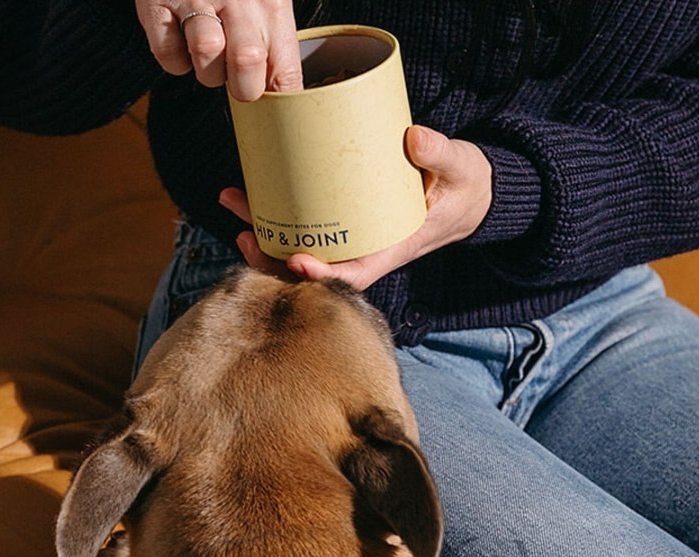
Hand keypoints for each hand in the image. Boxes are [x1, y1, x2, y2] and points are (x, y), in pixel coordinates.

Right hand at [135, 0, 302, 100]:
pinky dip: (173, 57)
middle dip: (241, 86)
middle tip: (235, 76)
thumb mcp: (265, 3)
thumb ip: (276, 48)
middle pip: (248, 63)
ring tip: (208, 52)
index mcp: (273, 5)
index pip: (286, 73)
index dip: (278, 104)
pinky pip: (167, 54)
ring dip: (206, 70)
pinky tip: (180, 37)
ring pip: (206, 55)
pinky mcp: (159, 4)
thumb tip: (282, 99)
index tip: (271, 115)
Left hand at [219, 126, 493, 287]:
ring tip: (234, 204)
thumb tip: (414, 138)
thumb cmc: (461, 186)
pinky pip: (301, 229)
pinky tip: (249, 198)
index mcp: (390, 250)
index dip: (321, 276)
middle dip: (273, 258)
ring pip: (297, 250)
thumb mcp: (460, 168)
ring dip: (262, 234)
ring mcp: (348, 242)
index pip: (352, 277)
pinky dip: (273, 218)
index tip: (296, 261)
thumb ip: (440, 154)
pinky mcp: (339, 225)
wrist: (463, 194)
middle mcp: (362, 253)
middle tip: (243, 234)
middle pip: (311, 270)